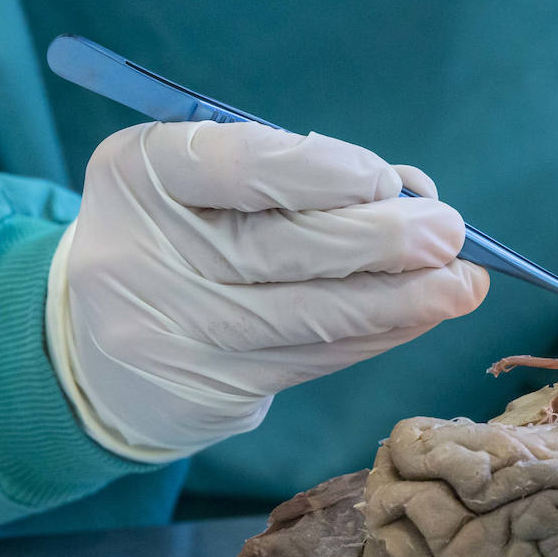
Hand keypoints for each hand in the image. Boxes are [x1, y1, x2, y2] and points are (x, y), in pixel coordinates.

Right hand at [45, 121, 487, 459]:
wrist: (94, 342)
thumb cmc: (174, 233)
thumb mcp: (200, 180)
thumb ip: (293, 172)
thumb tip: (409, 191)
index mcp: (139, 175)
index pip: (234, 166)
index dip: (318, 173)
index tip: (385, 180)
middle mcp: (145, 256)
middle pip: (282, 250)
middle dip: (383, 241)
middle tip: (450, 233)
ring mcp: (175, 333)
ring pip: (311, 318)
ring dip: (402, 302)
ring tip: (463, 284)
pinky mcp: (211, 391)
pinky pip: (315, 359)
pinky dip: (378, 335)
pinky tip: (422, 316)